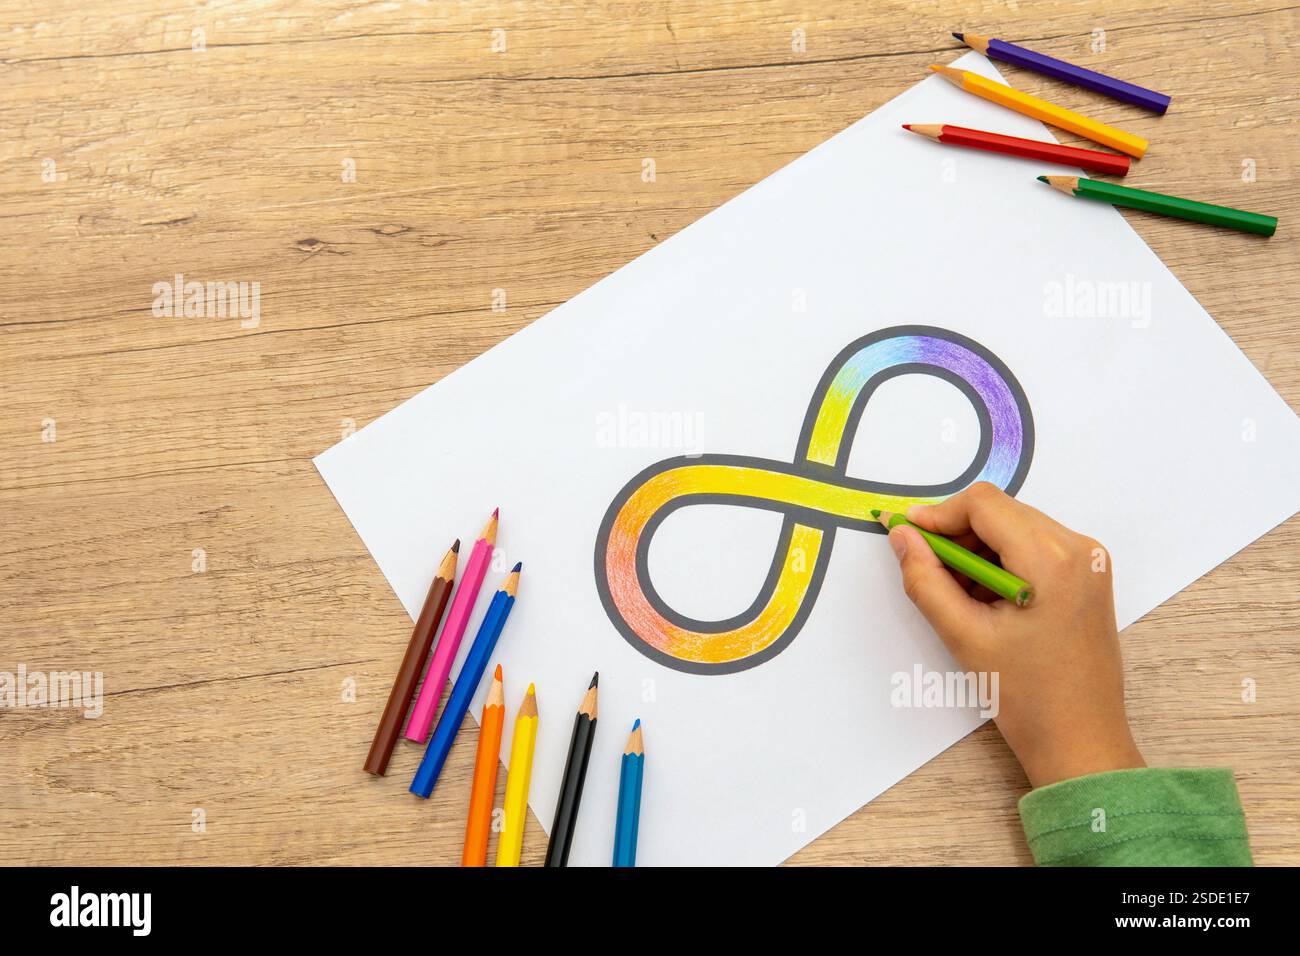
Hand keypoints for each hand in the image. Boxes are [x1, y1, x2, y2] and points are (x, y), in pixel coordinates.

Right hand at [886, 482, 1144, 787]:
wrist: (1081, 739)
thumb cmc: (1027, 696)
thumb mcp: (964, 636)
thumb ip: (925, 579)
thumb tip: (902, 536)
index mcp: (1052, 560)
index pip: (984, 504)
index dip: (939, 514)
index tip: (907, 535)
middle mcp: (1079, 549)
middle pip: (1001, 511)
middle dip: (957, 533)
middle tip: (926, 567)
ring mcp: (1089, 560)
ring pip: (1016, 526)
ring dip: (978, 548)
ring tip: (959, 594)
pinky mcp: (1089, 575)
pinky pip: (1035, 545)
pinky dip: (1002, 560)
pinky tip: (986, 599)